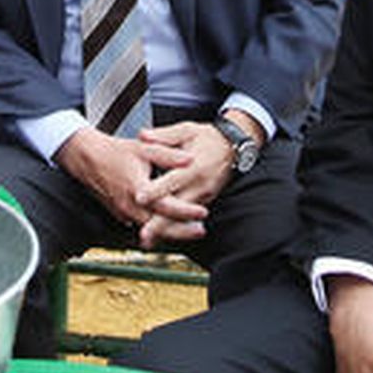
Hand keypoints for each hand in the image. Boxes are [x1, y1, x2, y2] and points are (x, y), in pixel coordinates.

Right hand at [55, 127, 192, 228]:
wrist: (87, 158)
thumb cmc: (115, 152)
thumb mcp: (145, 148)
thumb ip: (169, 155)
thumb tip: (190, 159)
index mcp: (137, 189)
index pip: (166, 206)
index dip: (185, 211)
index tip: (202, 212)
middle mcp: (129, 206)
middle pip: (158, 225)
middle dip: (181, 231)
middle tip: (200, 231)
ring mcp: (123, 213)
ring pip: (150, 228)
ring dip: (170, 232)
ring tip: (191, 232)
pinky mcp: (120, 215)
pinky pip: (140, 225)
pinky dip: (156, 227)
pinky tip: (170, 226)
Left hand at [133, 121, 236, 245]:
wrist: (233, 147)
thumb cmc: (207, 137)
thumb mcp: (186, 130)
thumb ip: (164, 135)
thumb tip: (142, 135)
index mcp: (193, 167)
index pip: (171, 181)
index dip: (155, 190)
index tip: (138, 198)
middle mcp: (199, 185)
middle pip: (176, 208)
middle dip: (159, 224)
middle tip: (143, 236)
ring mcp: (204, 196)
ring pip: (183, 217)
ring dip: (165, 230)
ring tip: (147, 241)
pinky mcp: (205, 201)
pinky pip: (188, 217)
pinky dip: (175, 227)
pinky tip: (159, 235)